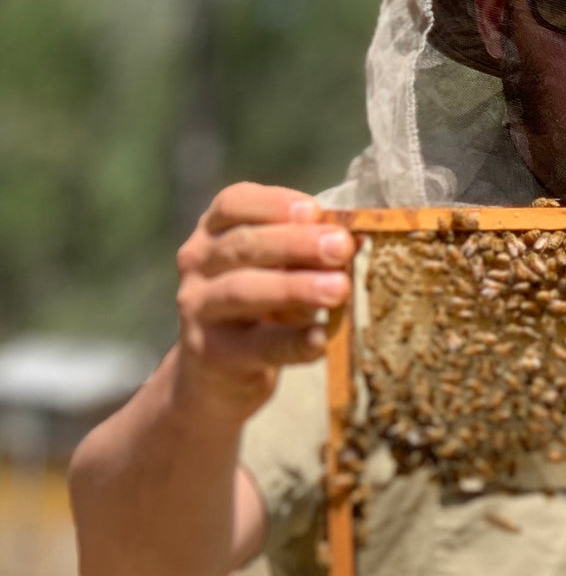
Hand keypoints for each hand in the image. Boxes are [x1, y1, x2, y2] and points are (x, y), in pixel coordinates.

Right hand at [174, 182, 354, 418]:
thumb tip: (358, 237)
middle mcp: (198, 263)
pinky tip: (322, 337)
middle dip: (296, 243)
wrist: (219, 371)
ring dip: (295, 287)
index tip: (315, 210)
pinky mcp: (212, 353)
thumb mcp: (282, 269)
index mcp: (214, 231)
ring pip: (243, 290)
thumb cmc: (262, 304)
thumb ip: (311, 251)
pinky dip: (293, 341)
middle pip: (243, 245)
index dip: (274, 203)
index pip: (234, 203)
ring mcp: (199, 308)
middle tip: (340, 246)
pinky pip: (258, 346)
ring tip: (339, 288)